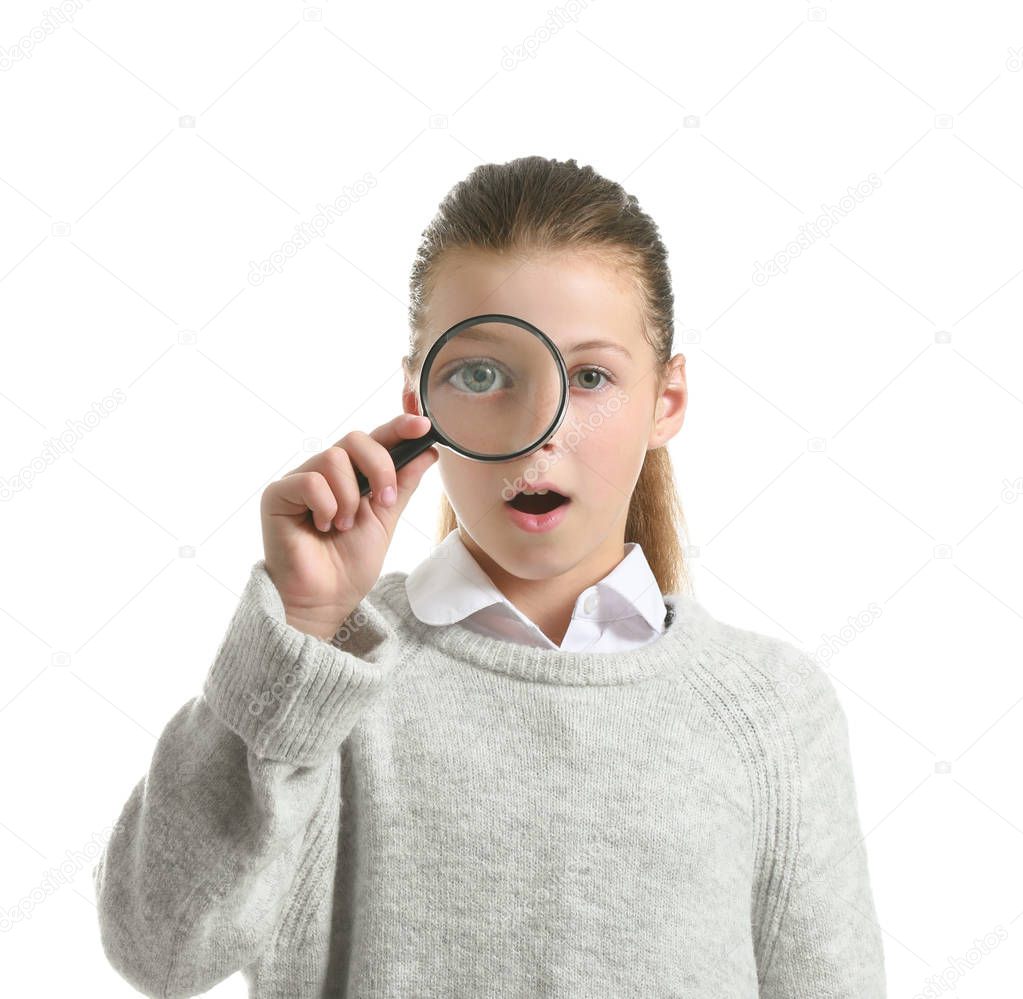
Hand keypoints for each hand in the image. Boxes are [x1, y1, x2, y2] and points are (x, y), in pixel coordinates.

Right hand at [260, 413, 437, 638]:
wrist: (326, 600)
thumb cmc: (350, 564)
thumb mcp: (387, 519)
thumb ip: (403, 484)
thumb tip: (428, 450)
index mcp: (351, 474)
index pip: (374, 439)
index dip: (398, 427)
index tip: (423, 427)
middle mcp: (324, 472)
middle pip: (355, 439)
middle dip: (380, 468)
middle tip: (384, 502)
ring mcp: (299, 480)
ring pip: (333, 458)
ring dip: (349, 498)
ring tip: (343, 526)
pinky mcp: (277, 494)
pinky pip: (310, 481)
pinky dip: (326, 506)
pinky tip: (322, 527)